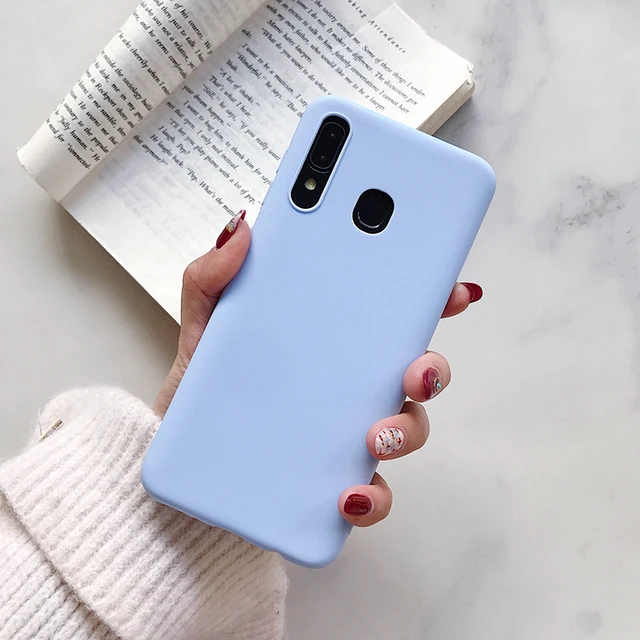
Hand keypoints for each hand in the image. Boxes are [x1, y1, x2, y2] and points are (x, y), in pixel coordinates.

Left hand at [154, 210, 482, 526]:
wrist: (186, 465)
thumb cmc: (203, 391)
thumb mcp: (201, 330)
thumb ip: (212, 278)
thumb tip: (239, 229)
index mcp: (330, 339)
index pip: (391, 313)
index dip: (431, 297)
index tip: (452, 288)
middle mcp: (350, 384)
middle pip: (415, 370)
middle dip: (432, 367)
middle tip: (415, 369)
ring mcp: (348, 434)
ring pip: (407, 428)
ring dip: (406, 431)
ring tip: (373, 436)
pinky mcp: (335, 483)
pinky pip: (373, 494)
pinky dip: (373, 498)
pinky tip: (348, 495)